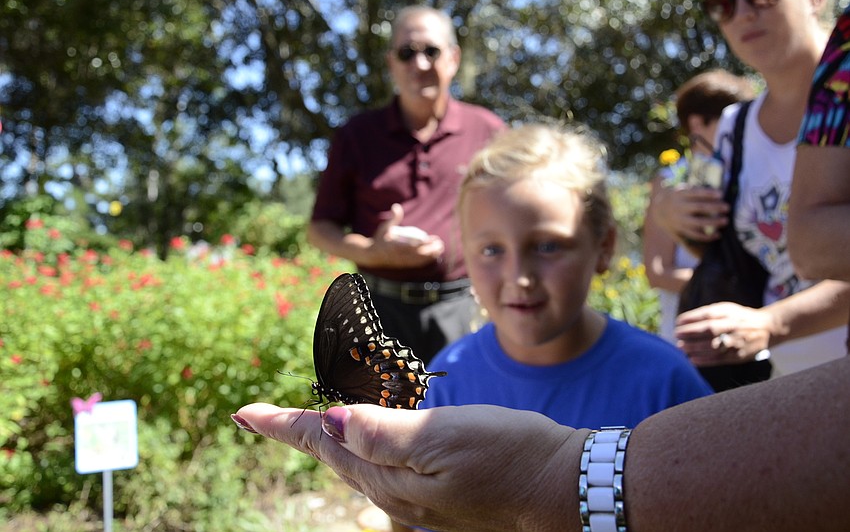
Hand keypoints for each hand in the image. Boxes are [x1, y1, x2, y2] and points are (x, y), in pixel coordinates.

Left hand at [233, 403, 586, 531]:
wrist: (564, 490)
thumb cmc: (509, 456)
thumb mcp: (443, 437)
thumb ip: (383, 432)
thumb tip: (329, 421)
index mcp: (389, 478)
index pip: (322, 443)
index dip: (282, 425)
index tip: (243, 412)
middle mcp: (397, 493)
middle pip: (333, 456)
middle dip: (298, 433)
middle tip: (265, 417)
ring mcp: (421, 497)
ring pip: (358, 464)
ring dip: (327, 441)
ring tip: (305, 424)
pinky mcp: (443, 493)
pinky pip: (387, 467)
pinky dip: (365, 446)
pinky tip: (370, 438)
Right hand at [369, 203, 444, 267]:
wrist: (372, 255)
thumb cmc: (379, 238)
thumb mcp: (384, 227)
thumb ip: (393, 218)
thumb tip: (396, 206)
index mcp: (394, 246)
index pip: (411, 246)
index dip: (422, 243)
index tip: (431, 238)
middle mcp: (399, 256)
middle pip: (418, 254)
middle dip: (431, 249)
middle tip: (440, 242)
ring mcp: (402, 262)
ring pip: (420, 260)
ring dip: (431, 255)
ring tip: (440, 247)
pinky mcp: (404, 265)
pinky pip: (418, 263)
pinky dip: (427, 259)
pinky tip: (435, 254)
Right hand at [651, 185, 727, 243]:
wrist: (658, 209)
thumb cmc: (678, 197)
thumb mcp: (682, 190)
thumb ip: (695, 191)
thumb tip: (718, 194)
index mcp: (679, 194)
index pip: (696, 193)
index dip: (708, 193)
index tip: (721, 194)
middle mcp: (678, 207)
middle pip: (699, 207)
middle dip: (715, 207)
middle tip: (727, 207)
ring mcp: (679, 219)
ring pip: (698, 223)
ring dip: (713, 222)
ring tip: (725, 221)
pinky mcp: (680, 229)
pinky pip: (694, 235)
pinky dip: (707, 236)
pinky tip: (717, 235)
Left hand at [674, 302, 773, 365]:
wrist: (765, 328)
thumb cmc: (738, 317)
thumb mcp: (726, 308)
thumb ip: (708, 313)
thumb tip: (684, 321)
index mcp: (729, 313)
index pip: (707, 314)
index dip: (691, 319)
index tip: (677, 322)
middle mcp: (733, 326)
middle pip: (709, 330)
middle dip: (690, 333)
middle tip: (677, 335)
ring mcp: (736, 341)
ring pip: (713, 346)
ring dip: (694, 348)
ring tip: (681, 347)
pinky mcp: (738, 355)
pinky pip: (719, 359)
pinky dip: (704, 360)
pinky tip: (692, 360)